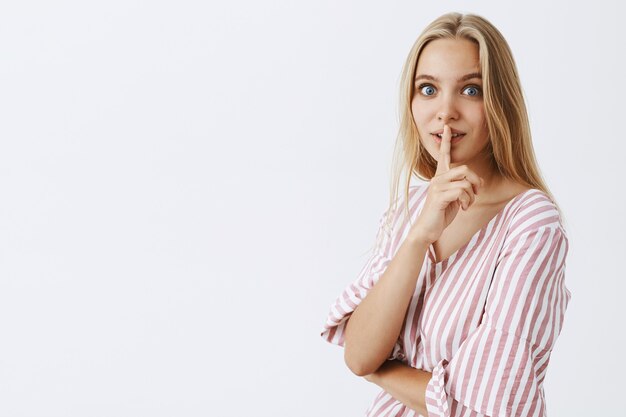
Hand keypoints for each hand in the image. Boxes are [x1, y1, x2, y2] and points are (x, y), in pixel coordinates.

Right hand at [410, 124, 483, 243]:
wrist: (427, 229)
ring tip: (467, 204)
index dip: (446, 141)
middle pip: (465, 169)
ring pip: (465, 181)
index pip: (444, 155)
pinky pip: (462, 191)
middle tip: (476, 194)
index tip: (447, 127)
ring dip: (472, 195)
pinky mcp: (439, 196)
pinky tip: (463, 208)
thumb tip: (478, 183)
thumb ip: (462, 187)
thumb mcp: (454, 198)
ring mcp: (437, 187)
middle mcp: (437, 179)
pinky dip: (467, 201)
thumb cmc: (441, 214)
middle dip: (476, 182)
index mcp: (440, 177)